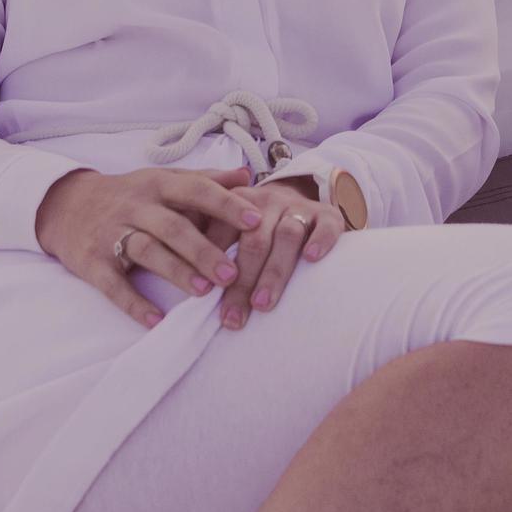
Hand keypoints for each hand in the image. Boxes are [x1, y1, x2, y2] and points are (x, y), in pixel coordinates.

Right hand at [34, 166, 263, 328]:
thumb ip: (205, 179)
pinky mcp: (93, 261)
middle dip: (204, 250)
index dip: (226, 205)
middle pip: (173, 226)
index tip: (257, 221)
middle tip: (233, 274)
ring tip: (204, 291)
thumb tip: (247, 175)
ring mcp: (112, 233)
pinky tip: (157, 320)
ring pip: (147, 251)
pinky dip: (134, 303)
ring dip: (176, 271)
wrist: (66, 205)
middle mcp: (136, 206)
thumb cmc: (129, 195)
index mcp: (158, 185)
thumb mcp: (163, 180)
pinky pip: (113, 285)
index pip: (196, 190)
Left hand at [212, 176, 350, 330]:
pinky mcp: (328, 215)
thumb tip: (183, 277)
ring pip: (287, 236)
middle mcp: (267, 202)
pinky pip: (326, 226)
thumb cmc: (253, 225)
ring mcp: (298, 208)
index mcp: (236, 204)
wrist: (295, 193)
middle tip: (233, 318)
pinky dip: (320, 240)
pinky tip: (312, 258)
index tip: (205, 299)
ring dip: (273, 272)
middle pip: (253, 242)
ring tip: (263, 304)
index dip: (212, 266)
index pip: (222, 234)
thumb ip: (205, 243)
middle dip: (242, 282)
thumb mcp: (226, 224)